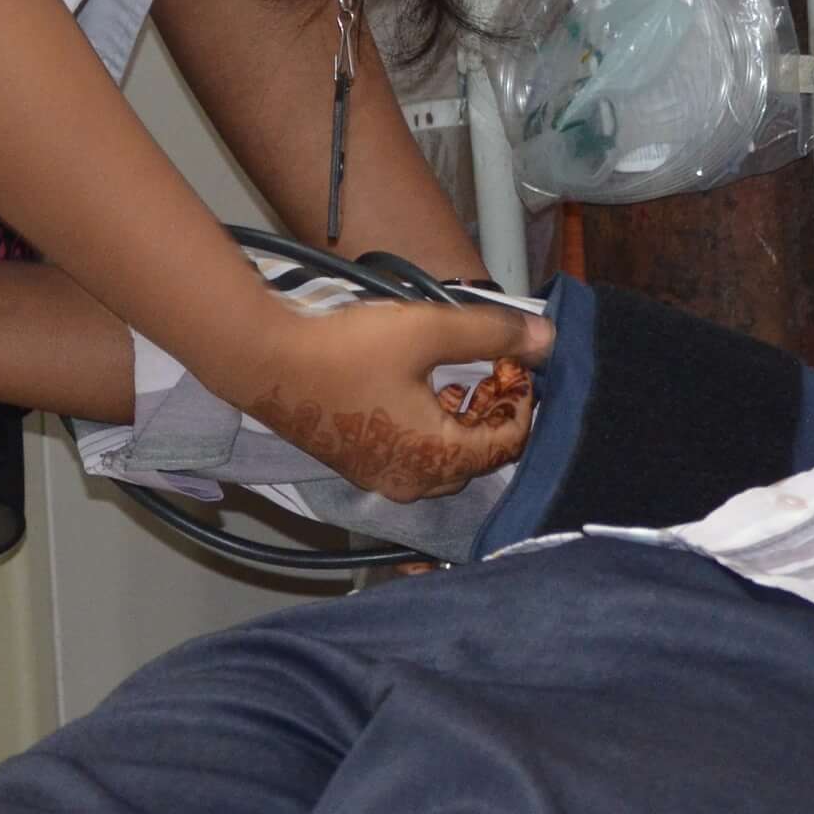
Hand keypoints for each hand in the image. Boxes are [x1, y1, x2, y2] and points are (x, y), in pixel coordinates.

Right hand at [245, 295, 553, 502]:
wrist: (266, 360)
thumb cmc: (347, 348)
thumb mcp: (430, 330)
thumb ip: (493, 334)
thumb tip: (547, 340)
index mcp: (437, 459)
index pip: (507, 445)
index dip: (521, 403)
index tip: (514, 364)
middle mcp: (412, 482)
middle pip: (478, 458)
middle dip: (492, 414)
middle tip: (491, 370)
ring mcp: (381, 478)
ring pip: (445, 460)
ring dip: (461, 422)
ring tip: (458, 377)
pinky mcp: (358, 466)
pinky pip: (413, 458)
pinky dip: (430, 430)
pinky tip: (419, 389)